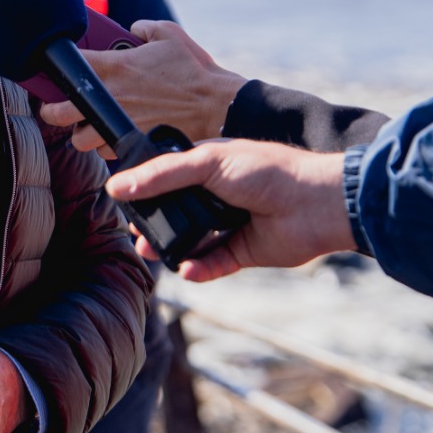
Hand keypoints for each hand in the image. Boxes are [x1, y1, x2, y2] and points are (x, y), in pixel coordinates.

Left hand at [38, 20, 246, 156]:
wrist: (217, 106)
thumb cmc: (194, 70)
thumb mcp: (169, 34)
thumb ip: (144, 27)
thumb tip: (132, 28)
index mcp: (113, 67)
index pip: (68, 66)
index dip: (57, 68)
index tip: (56, 71)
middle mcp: (108, 97)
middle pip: (59, 112)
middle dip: (52, 111)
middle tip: (56, 108)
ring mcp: (118, 123)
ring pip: (79, 139)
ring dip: (80, 133)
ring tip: (87, 126)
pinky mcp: (131, 143)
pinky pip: (105, 152)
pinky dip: (105, 147)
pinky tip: (112, 137)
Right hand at [106, 138, 356, 280]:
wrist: (315, 204)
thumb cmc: (267, 171)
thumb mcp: (207, 163)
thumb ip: (161, 175)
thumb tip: (118, 185)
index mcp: (208, 166)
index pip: (167, 177)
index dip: (145, 187)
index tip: (122, 198)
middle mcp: (217, 194)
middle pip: (175, 212)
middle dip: (154, 223)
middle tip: (136, 234)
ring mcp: (230, 223)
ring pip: (191, 240)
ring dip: (171, 247)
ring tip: (152, 253)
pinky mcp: (244, 251)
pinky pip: (213, 263)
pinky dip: (199, 268)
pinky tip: (187, 270)